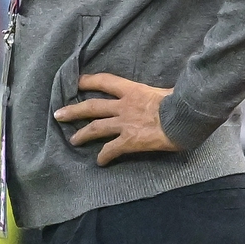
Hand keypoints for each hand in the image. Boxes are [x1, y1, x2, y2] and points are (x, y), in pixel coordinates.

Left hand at [54, 72, 176, 164]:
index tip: (77, 82)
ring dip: (81, 134)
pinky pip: (111, 150)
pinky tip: (100, 162)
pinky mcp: (129, 141)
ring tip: (72, 140)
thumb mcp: (165, 92)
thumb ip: (154, 94)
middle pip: (91, 106)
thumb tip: (161, 95)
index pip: (105, 81)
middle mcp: (123, 106)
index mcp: (132, 90)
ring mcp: (124, 124)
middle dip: (73, 110)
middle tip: (58, 114)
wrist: (186, 118)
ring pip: (95, 128)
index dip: (89, 81)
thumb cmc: (181, 103)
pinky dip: (104, 157)